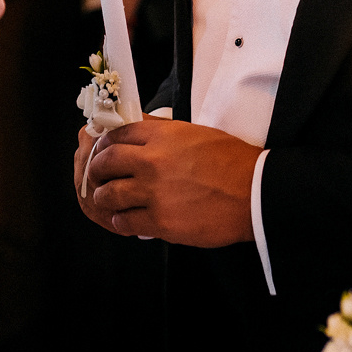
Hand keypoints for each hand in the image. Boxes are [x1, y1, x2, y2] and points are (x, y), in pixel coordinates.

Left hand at [81, 118, 260, 247]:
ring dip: (106, 198)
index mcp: (162, 135)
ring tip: (111, 201)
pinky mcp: (161, 221)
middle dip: (97, 171)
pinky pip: (125, 222)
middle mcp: (152, 161)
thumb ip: (163, 132)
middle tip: (99, 178)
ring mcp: (154, 192)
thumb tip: (139, 130)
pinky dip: (122, 221)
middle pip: (104, 163)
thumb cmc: (232, 162)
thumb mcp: (196, 133)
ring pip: (109, 194)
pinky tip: (127, 220)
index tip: (102, 153)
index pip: (116, 135)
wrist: (255, 193)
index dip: (104, 145)